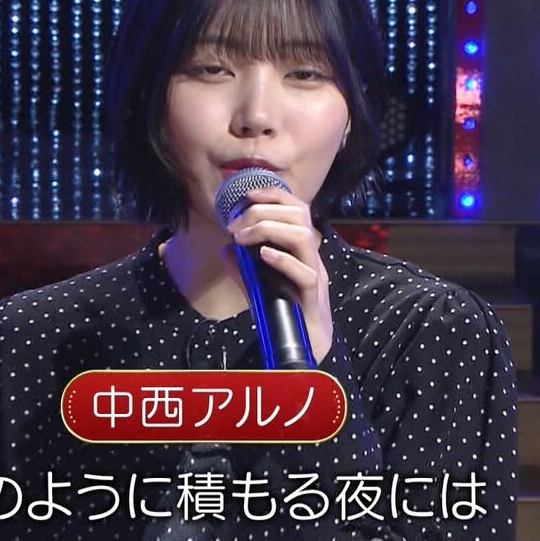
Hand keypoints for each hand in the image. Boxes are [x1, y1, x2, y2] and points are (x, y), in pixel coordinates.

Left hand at [226, 186, 333, 364]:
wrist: (305, 346)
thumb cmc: (284, 311)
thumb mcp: (257, 285)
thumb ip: (242, 268)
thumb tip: (225, 249)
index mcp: (301, 249)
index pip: (296, 208)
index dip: (274, 195)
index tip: (247, 195)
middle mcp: (311, 256)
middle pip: (299, 215)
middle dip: (262, 211)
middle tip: (234, 225)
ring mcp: (314, 274)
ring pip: (303, 237)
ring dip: (268, 230)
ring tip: (242, 238)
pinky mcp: (313, 296)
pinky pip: (305, 273)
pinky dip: (283, 259)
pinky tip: (262, 255)